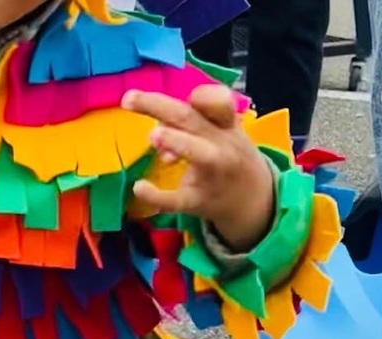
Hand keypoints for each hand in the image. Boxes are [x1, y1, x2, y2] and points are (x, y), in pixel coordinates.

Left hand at [122, 84, 275, 251]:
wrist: (252, 201)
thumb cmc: (229, 157)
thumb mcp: (223, 133)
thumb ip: (193, 123)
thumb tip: (158, 123)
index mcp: (226, 125)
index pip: (218, 102)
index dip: (202, 95)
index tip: (184, 94)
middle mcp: (221, 146)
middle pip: (191, 119)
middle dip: (160, 106)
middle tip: (129, 98)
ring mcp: (211, 174)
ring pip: (197, 153)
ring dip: (176, 141)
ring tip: (153, 135)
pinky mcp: (198, 202)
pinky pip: (176, 200)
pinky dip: (157, 196)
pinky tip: (139, 188)